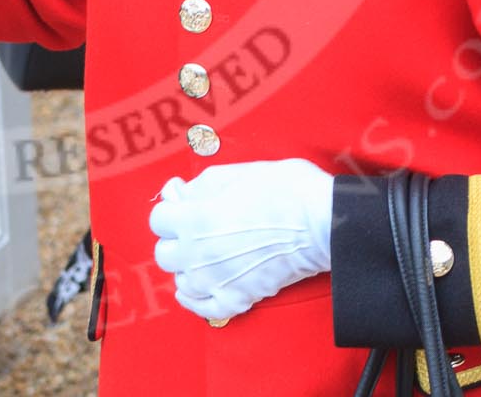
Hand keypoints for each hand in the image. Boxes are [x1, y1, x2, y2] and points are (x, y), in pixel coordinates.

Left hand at [148, 158, 333, 322]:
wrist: (322, 221)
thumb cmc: (284, 190)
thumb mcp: (235, 172)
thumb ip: (198, 185)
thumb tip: (175, 192)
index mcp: (195, 218)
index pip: (159, 219)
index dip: (173, 209)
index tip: (185, 206)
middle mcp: (199, 253)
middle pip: (164, 253)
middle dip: (176, 239)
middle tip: (196, 229)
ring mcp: (217, 281)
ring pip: (181, 282)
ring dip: (188, 268)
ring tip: (205, 255)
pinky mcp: (239, 298)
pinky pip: (203, 309)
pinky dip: (197, 299)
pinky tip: (199, 288)